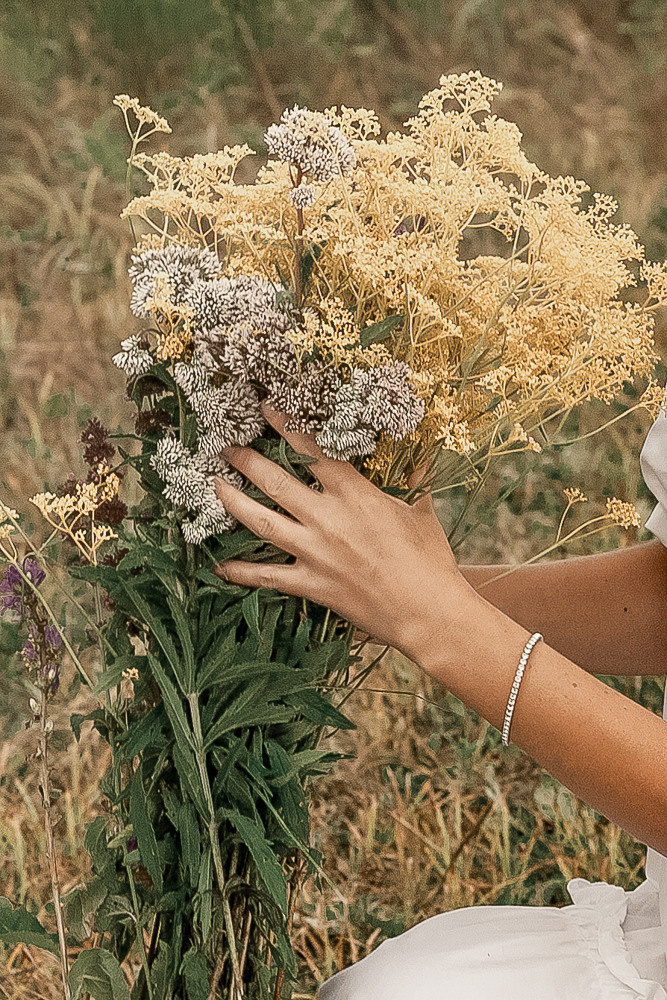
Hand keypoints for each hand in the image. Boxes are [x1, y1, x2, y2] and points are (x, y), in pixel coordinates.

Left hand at [213, 402, 474, 664]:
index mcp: (354, 493)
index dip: (285, 425)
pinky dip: (241, 571)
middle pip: (275, 481)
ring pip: (262, 521)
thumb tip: (426, 454)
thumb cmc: (430, 560)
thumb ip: (417, 479)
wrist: (427, 612)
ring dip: (234, 501)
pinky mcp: (311, 585)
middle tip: (226, 447)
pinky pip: (267, 576)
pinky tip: (219, 565)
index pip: (312, 450)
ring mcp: (315, 552)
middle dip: (246, 460)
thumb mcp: (422, 511)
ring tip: (215, 485)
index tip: (266, 408)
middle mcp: (327, 518)